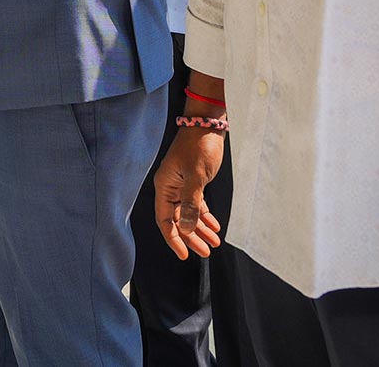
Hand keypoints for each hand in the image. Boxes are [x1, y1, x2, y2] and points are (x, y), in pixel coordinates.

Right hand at [153, 127, 225, 261]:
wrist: (208, 123)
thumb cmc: (199, 145)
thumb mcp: (196, 176)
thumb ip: (191, 203)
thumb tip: (185, 228)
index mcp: (165, 186)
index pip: (164, 220)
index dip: (173, 239)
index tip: (184, 255)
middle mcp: (170, 187)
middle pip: (177, 220)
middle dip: (191, 237)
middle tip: (206, 251)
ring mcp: (181, 185)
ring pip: (188, 214)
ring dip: (201, 229)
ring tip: (214, 242)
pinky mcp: (193, 181)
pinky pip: (196, 204)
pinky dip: (205, 216)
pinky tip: (214, 226)